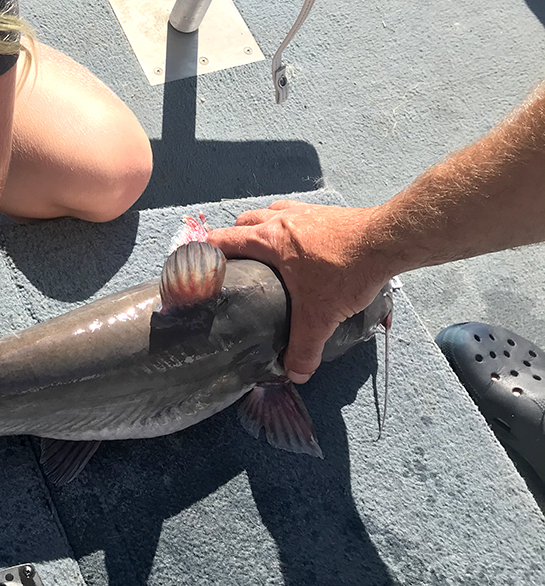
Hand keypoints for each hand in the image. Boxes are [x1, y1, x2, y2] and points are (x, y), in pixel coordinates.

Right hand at [206, 200, 394, 382]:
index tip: (200, 268)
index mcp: (267, 240)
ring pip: (268, 213)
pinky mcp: (324, 212)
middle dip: (234, 241)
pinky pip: (294, 213)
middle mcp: (279, 220)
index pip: (222, 240)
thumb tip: (294, 374)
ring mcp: (302, 212)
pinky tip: (301, 244)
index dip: (205, 253)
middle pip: (242, 222)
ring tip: (266, 252)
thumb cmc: (345, 271)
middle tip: (238, 265)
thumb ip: (304, 347)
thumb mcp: (320, 316)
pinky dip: (288, 226)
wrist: (387, 241)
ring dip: (260, 228)